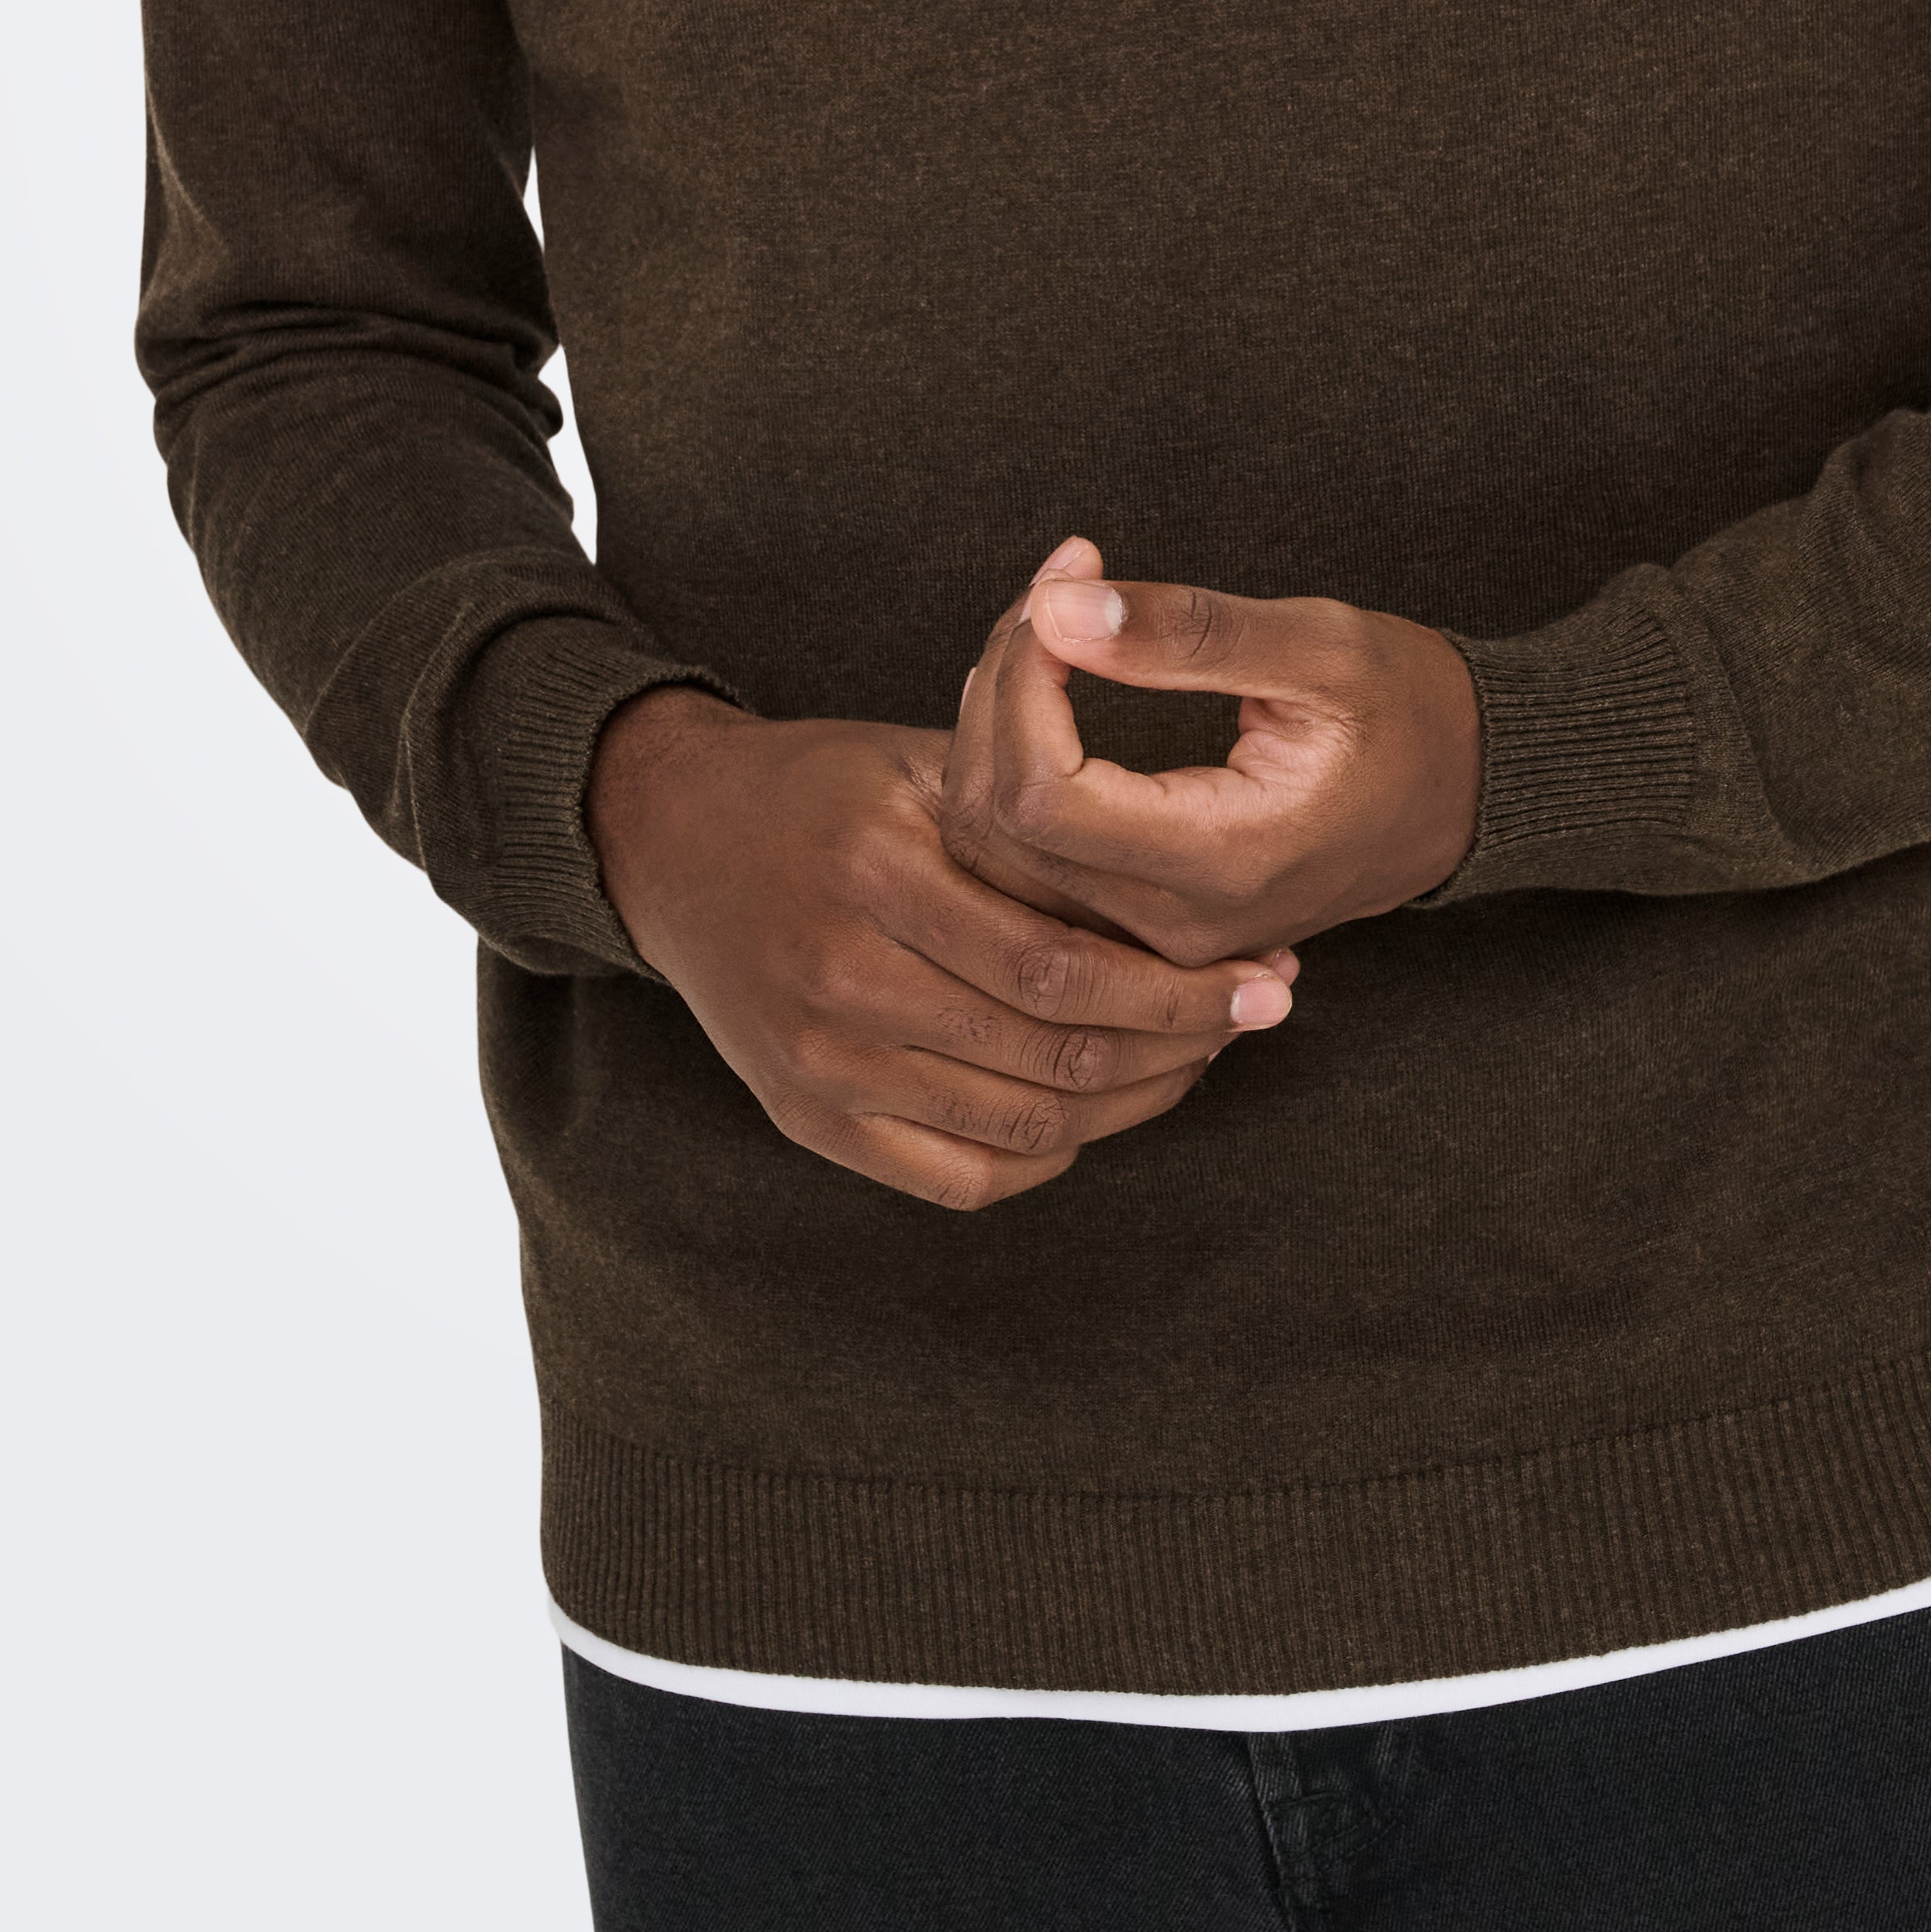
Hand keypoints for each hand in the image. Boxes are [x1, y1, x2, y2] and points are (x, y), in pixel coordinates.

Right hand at [582, 682, 1298, 1211]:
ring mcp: (819, 1063)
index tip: (1263, 976)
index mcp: (878, 871)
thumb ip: (1034, 790)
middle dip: (1182, 1044)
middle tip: (1259, 1014)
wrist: (667, 839)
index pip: (1059, 966)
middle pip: (1051, 1055)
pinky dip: (1046, 1151)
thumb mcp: (919, 755)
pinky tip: (1095, 1106)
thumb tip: (1172, 810)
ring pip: (1020, 1124)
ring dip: (1132, 1103)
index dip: (1177, 987)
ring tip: (1196, 1056)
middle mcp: (843, 978)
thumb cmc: (820, 787)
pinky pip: (958, 1176)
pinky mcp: (804, 1117)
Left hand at [936, 538, 1484, 963]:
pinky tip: (1046, 691)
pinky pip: (1029, 866)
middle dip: (1000, 688)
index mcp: (1221, 863)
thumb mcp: (1320, 647)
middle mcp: (1175, 927)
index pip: (1039, 796)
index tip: (1064, 582)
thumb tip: (1059, 610)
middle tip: (1057, 588)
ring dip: (996, 725)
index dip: (1020, 680)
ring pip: (997, 854)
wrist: (1469, 793)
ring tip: (1051, 627)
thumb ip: (1188, 634)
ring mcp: (1156, 941)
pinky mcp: (1146, 927)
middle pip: (998, 829)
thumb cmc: (1410, 711)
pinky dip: (1014, 768)